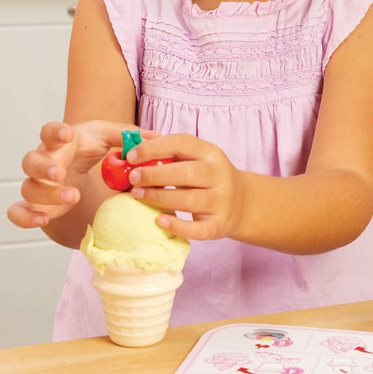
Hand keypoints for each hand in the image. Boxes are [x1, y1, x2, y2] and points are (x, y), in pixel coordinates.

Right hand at [7, 121, 157, 228]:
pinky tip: (41, 220)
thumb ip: (128, 136)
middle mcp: (43, 161)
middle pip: (30, 161)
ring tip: (72, 197)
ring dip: (46, 194)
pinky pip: (17, 212)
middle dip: (44, 167)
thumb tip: (157, 137)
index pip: (48, 131)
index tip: (66, 133)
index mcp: (60, 142)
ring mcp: (36, 184)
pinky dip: (25, 217)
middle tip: (59, 173)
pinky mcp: (34, 206)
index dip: (54, 132)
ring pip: (28, 189)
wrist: (73, 169)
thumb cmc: (88, 148)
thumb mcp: (107, 138)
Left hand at [125, 134, 245, 240]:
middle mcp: (219, 174)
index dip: (154, 148)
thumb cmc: (206, 176)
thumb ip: (170, 153)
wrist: (241, 202)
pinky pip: (198, 229)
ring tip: (138, 195)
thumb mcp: (196, 158)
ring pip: (190, 200)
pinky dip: (178, 226)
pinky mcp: (219, 224)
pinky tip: (159, 221)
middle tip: (133, 178)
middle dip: (155, 175)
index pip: (182, 143)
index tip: (131, 155)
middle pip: (187, 173)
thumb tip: (133, 149)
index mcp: (210, 153)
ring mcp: (221, 201)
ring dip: (160, 198)